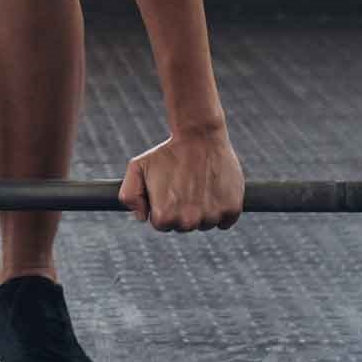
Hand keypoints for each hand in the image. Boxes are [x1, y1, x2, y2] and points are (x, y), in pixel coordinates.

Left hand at [120, 124, 244, 231]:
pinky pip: (226, 222)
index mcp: (164, 216)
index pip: (162, 225)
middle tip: (185, 186)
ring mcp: (211, 216)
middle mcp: (188, 220)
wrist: (200, 135)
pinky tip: (214, 190)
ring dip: (203, 211)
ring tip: (200, 185)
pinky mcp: (232, 209)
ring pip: (205, 224)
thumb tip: (141, 217)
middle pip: (184, 227)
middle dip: (183, 211)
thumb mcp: (137, 167)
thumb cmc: (168, 151)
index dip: (163, 207)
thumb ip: (130, 195)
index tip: (169, 189)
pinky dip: (222, 210)